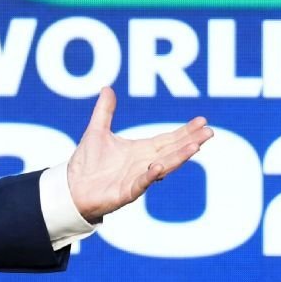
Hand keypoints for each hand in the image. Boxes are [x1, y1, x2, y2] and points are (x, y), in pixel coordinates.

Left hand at [67, 87, 212, 223]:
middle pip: (172, 151)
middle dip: (190, 141)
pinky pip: (140, 184)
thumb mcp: (96, 131)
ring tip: (195, 147)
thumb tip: (107, 88)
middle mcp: (143, 165)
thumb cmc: (87, 164)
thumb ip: (104, 111)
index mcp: (140, 151)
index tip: (202, 121)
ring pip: (163, 167)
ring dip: (179, 157)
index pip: (168, 139)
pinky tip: (159, 167)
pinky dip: (150, 176)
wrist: (71, 189)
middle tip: (209, 132)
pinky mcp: (125, 193)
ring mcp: (137, 179)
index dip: (185, 131)